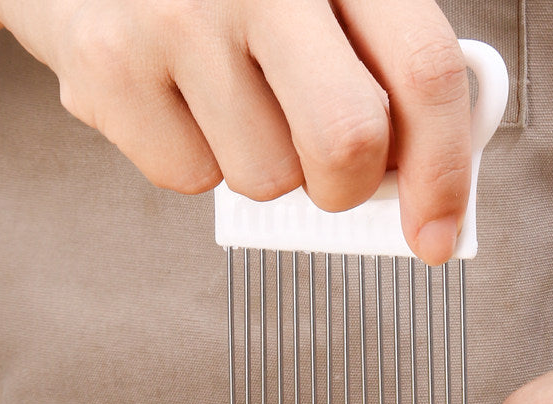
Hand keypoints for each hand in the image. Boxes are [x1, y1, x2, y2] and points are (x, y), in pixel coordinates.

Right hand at [0, 0, 470, 264]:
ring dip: (261, 164)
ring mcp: (177, 16)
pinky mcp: (109, 65)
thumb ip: (379, 66)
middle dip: (346, 189)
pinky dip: (195, 159)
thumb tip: (417, 179)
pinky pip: (190, 178)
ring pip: (267, 179)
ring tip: (228, 99)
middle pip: (346, 143)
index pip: (423, 72)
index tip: (437, 233)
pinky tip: (177, 101)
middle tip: (330, 175)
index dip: (443, 171)